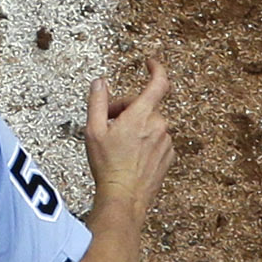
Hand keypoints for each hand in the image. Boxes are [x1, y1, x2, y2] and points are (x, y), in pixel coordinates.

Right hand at [83, 58, 172, 208]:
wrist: (124, 197)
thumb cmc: (108, 165)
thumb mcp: (93, 130)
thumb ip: (97, 101)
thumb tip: (100, 82)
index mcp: (142, 115)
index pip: (159, 83)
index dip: (156, 69)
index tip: (149, 63)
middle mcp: (159, 126)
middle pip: (144, 105)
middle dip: (126, 109)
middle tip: (108, 123)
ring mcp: (166, 142)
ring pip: (150, 123)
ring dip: (136, 126)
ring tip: (118, 144)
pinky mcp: (168, 156)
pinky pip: (157, 139)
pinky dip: (145, 141)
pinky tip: (130, 155)